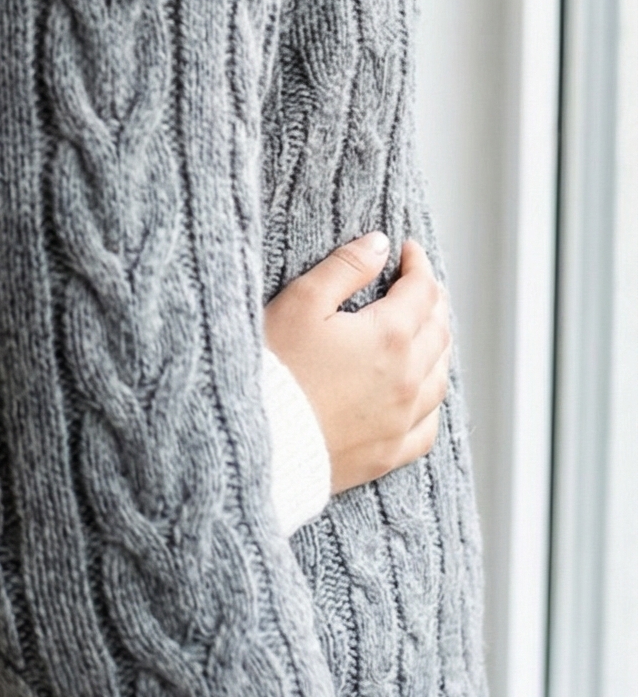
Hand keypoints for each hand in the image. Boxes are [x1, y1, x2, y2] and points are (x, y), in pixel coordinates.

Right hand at [263, 235, 450, 495]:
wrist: (256, 439)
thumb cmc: (275, 368)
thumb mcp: (302, 302)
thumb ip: (346, 267)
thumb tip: (379, 244)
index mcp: (390, 336)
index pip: (422, 290)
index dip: (417, 264)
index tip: (407, 250)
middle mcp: (408, 379)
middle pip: (438, 331)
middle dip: (431, 301)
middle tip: (418, 285)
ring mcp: (402, 420)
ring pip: (440, 377)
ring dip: (437, 348)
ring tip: (424, 332)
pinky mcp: (388, 453)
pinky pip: (428, 427)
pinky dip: (431, 402)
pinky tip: (420, 394)